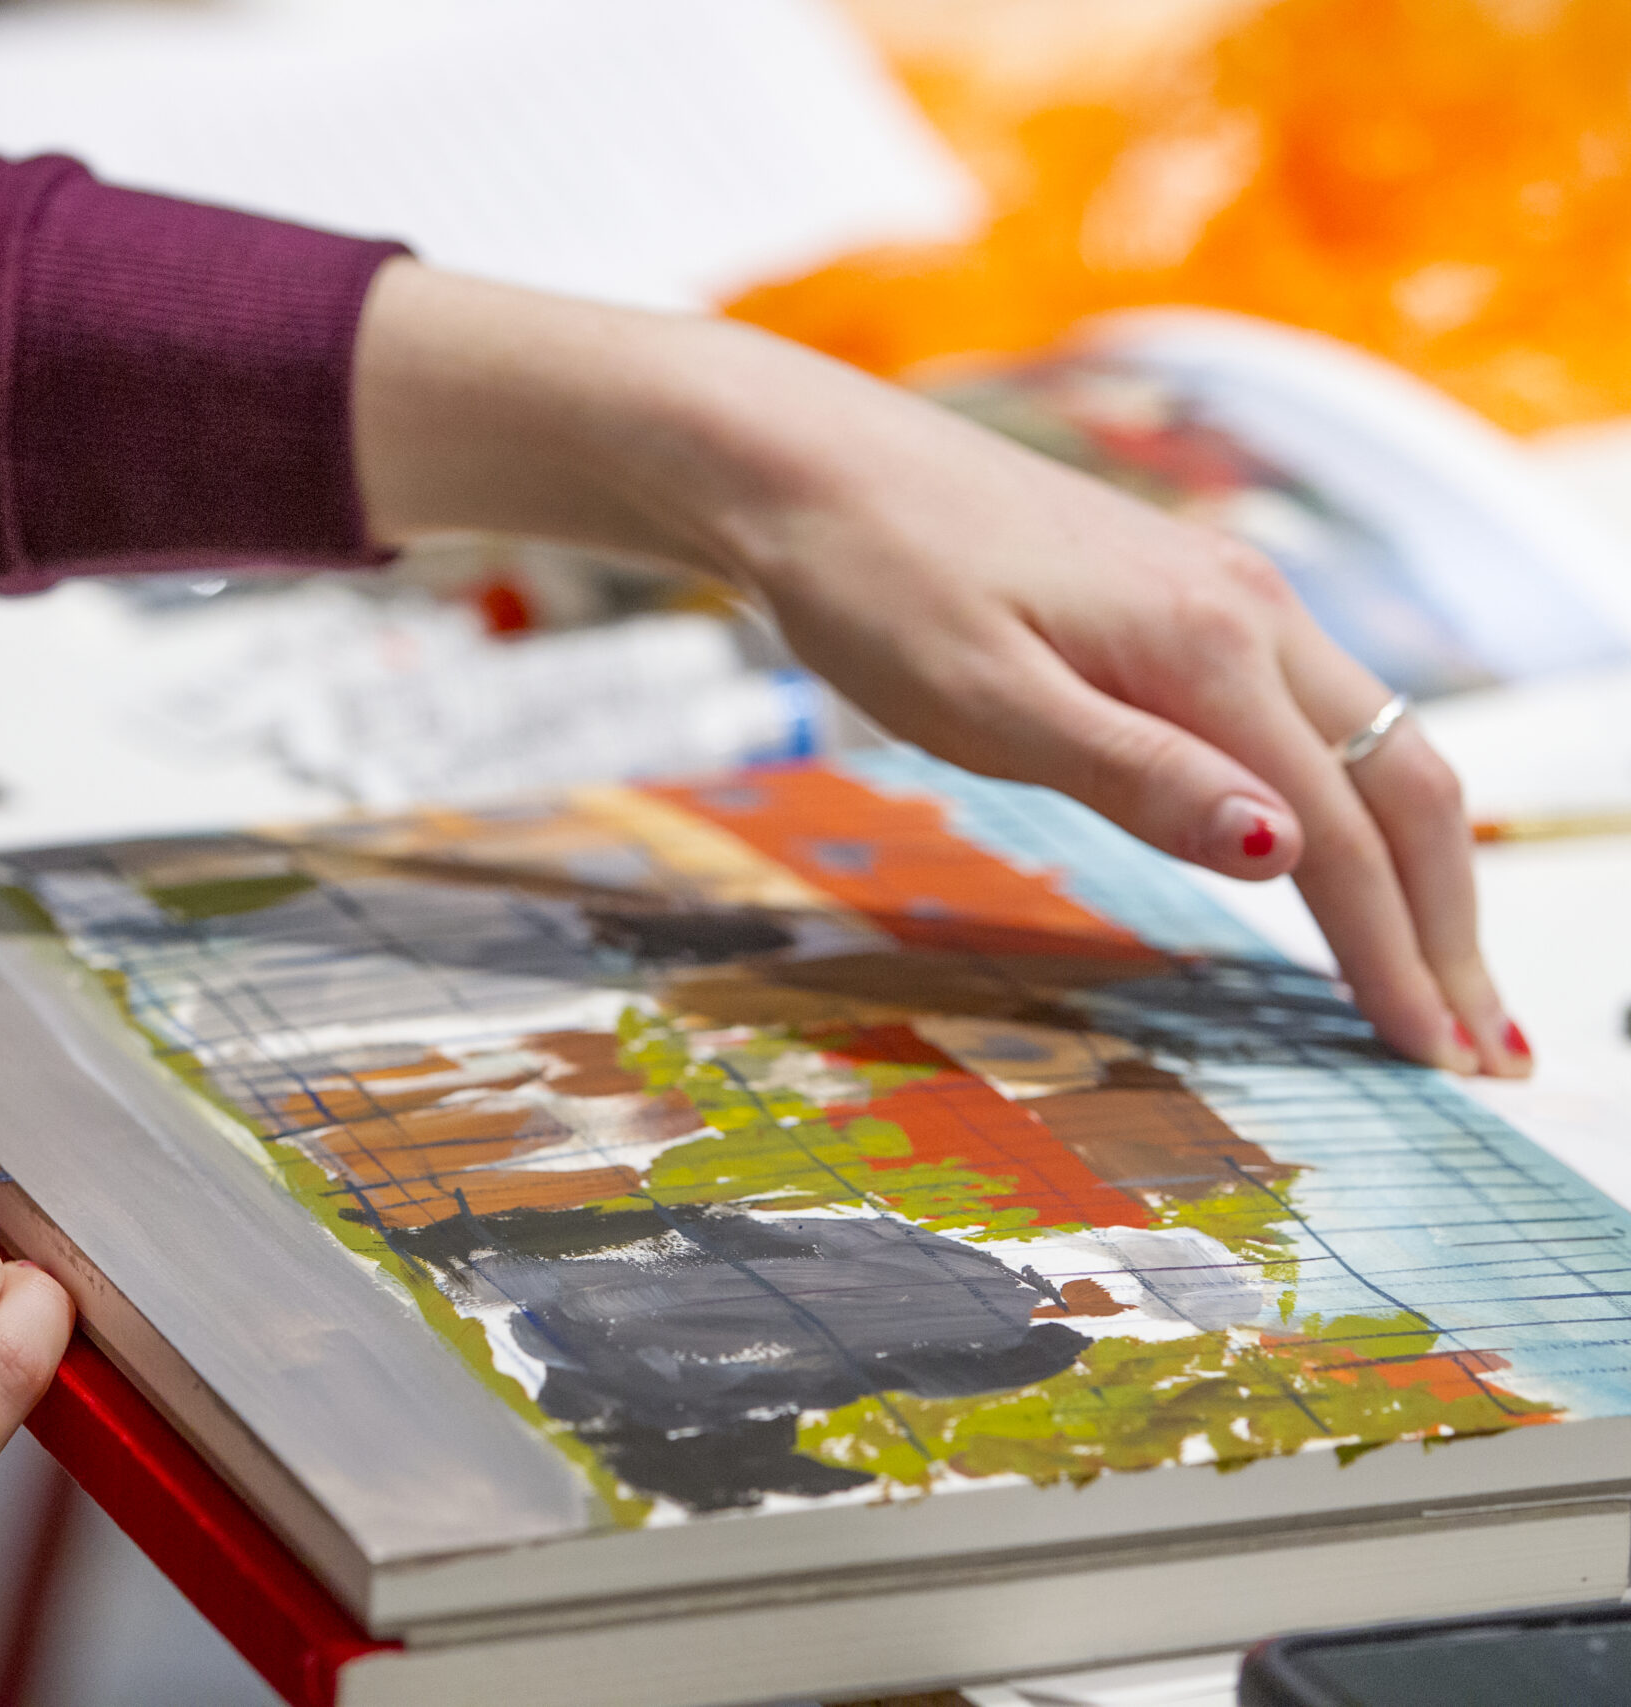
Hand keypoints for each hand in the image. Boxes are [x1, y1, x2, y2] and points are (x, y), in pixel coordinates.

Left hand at [353, 262, 1519, 1075]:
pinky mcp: (1184, 595)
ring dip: (1416, 867)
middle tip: (1482, 1050)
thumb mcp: (985, 701)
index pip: (1342, 836)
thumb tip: (1286, 855)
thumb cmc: (874, 586)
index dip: (1393, 957)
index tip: (1436, 1063)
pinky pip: (1311, 713)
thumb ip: (1135, 776)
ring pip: (1370, 745)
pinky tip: (1336, 859)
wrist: (806, 465)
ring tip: (1437, 978)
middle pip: (1404, 786)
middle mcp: (1251, 609)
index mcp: (1211, 645)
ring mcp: (1226, 594)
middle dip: (1451, 924)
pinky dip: (1355, 803)